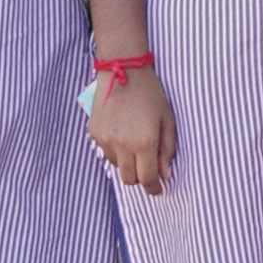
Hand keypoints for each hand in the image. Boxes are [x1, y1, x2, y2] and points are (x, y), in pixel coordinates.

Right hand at [90, 68, 175, 194]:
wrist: (123, 71)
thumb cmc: (151, 94)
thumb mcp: (168, 120)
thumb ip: (168, 149)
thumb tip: (167, 174)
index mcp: (144, 142)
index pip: (148, 178)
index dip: (154, 188)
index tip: (158, 191)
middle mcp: (123, 145)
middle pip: (130, 179)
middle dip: (141, 178)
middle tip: (149, 169)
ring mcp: (106, 140)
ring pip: (118, 167)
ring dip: (128, 164)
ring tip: (137, 144)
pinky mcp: (94, 134)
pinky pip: (106, 153)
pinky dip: (116, 152)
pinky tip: (124, 135)